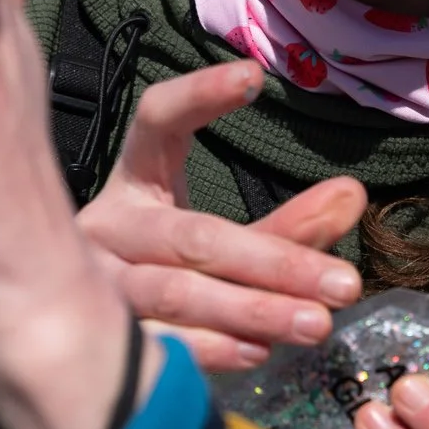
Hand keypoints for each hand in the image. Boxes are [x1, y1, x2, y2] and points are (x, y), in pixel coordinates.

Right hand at [81, 69, 366, 369]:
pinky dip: (211, 349)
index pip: (157, 121)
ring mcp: (92, 286)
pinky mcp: (93, 341)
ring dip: (252, 309)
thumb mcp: (227, 246)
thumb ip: (288, 230)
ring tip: (316, 323)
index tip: (254, 78)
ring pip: (174, 292)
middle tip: (346, 284)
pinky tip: (258, 350)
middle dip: (275, 261)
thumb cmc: (168, 276)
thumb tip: (352, 195)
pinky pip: (157, 344)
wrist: (76, 341)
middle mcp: (106, 228)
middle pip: (191, 234)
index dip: (198, 96)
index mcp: (134, 183)